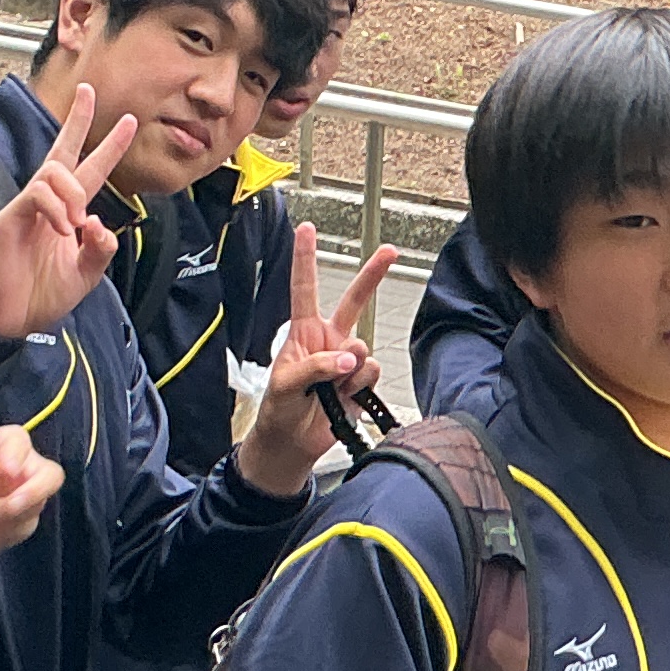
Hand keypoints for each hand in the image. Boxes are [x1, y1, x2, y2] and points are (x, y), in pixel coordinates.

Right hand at [0, 87, 140, 342]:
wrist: (9, 320)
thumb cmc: (43, 296)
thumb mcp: (86, 274)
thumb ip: (100, 249)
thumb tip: (99, 221)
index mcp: (68, 213)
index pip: (91, 170)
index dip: (110, 146)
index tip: (130, 121)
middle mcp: (47, 204)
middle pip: (63, 151)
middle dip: (77, 120)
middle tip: (89, 91)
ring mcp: (26, 208)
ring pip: (53, 171)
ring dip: (72, 192)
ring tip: (74, 223)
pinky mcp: (9, 218)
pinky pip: (36, 194)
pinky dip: (55, 207)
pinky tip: (61, 229)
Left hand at [0, 425, 62, 566]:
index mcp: (2, 445)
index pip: (19, 442)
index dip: (16, 456)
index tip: (7, 471)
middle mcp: (23, 468)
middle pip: (48, 476)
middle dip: (31, 493)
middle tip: (9, 507)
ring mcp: (27, 496)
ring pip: (32, 507)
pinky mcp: (22, 522)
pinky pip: (20, 528)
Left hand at [236, 225, 400, 495]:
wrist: (294, 442)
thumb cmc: (280, 408)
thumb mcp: (285, 384)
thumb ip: (316, 366)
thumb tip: (349, 359)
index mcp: (304, 332)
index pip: (304, 288)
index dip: (305, 258)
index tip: (307, 228)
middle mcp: (330, 339)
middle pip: (354, 300)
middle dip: (373, 274)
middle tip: (390, 251)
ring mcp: (348, 360)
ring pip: (364, 347)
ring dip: (352, 366)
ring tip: (333, 384)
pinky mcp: (362, 381)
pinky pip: (372, 372)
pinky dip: (359, 384)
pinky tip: (345, 394)